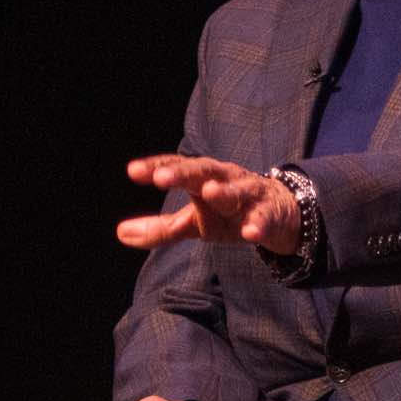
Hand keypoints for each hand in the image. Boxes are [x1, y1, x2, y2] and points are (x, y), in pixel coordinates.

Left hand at [116, 154, 302, 253]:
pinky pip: (264, 219)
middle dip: (183, 173)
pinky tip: (251, 233)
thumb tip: (120, 233)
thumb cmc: (230, 214)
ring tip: (210, 192)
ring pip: (236, 191)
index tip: (133, 171)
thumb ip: (161, 228)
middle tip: (162, 177)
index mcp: (203, 178)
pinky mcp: (270, 214)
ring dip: (224, 192)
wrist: (280, 215)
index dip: (156, 167)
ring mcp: (249, 195)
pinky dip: (258, 224)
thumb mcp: (194, 223)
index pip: (177, 168)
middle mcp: (225, 179)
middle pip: (203, 171)